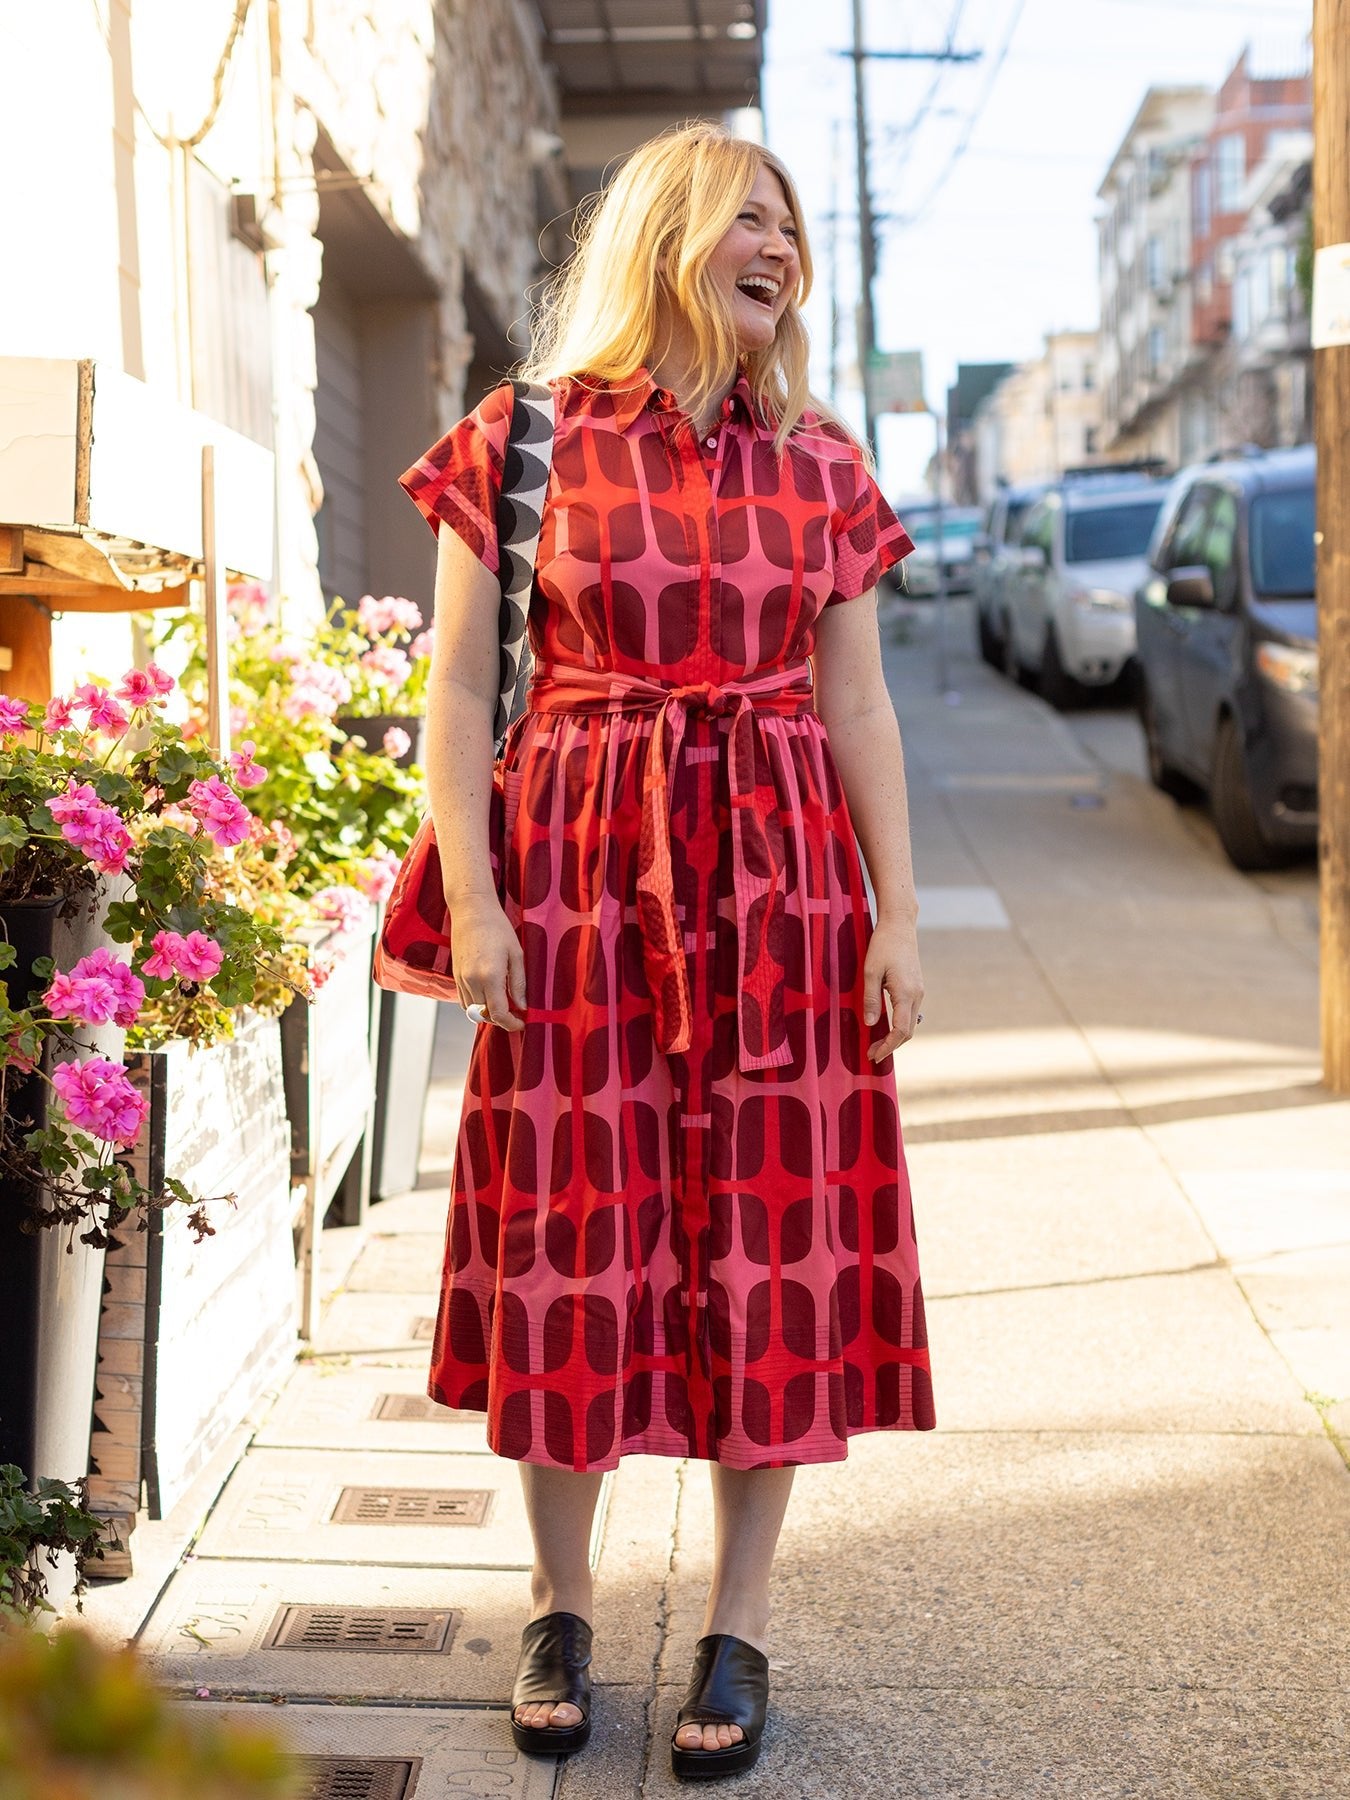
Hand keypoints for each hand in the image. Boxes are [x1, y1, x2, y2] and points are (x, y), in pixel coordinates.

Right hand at [449, 893, 525, 1030]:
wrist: (471, 911)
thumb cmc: (497, 928)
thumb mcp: (516, 954)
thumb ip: (518, 983)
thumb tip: (522, 1006)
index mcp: (490, 976)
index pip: (498, 1013)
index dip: (511, 1023)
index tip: (522, 1023)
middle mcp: (472, 981)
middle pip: (485, 1015)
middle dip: (502, 1020)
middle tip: (517, 1015)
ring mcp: (461, 979)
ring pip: (473, 1011)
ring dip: (488, 1014)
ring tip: (504, 1005)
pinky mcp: (455, 975)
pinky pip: (464, 1001)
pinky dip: (476, 1005)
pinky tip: (489, 996)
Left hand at [863, 918, 923, 1060]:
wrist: (900, 926)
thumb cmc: (883, 945)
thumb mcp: (870, 971)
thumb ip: (871, 999)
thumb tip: (871, 1024)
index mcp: (906, 994)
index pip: (900, 1031)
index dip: (887, 1047)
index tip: (873, 1056)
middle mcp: (917, 995)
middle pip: (908, 1032)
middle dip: (890, 1046)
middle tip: (871, 1054)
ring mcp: (919, 991)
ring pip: (910, 1023)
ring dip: (895, 1037)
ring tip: (876, 1044)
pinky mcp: (916, 987)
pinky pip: (909, 1013)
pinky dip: (899, 1025)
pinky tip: (885, 1026)